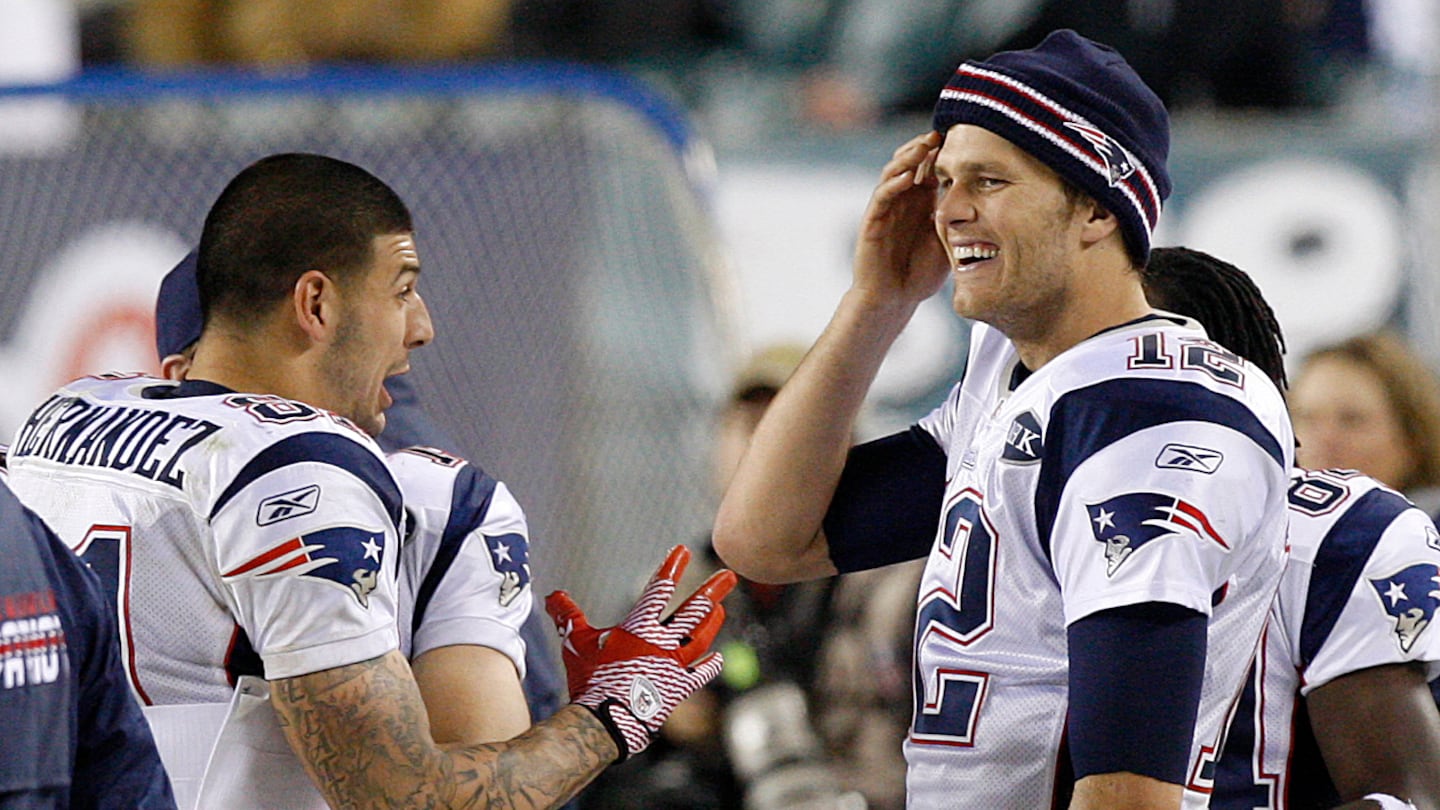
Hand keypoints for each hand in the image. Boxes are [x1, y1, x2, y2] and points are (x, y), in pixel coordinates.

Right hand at [546, 545, 735, 760]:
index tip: (682, 551)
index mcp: (639, 628)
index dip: (671, 568)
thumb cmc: (588, 680)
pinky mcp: (678, 690)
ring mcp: (674, 667)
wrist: (604, 722)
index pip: (658, 590)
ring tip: (721, 608)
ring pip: (700, 638)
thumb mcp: (575, 643)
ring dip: (712, 622)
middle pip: (693, 611)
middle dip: (712, 591)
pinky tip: (717, 657)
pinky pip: (699, 675)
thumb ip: (567, 616)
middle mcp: (662, 644)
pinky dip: (709, 666)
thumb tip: (552, 595)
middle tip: (729, 576)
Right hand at [853, 131, 950, 304]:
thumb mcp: (947, 243)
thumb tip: (988, 206)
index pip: (929, 168)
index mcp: (921, 203)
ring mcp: (886, 209)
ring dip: (908, 157)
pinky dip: (894, 183)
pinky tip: (909, 176)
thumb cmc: (919, 275)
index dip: (941, 152)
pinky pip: (882, 196)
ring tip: (924, 146)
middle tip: (942, 133)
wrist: (893, 299)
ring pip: (894, 172)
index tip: (961, 138)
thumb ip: (958, 222)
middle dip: (924, 146)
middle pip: (910, 162)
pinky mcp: (873, 221)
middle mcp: (902, 200)